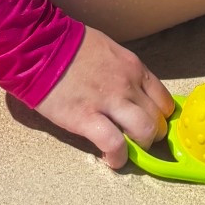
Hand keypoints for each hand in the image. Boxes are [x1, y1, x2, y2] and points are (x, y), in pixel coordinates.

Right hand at [35, 25, 172, 168]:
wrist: (41, 46)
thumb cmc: (71, 45)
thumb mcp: (108, 51)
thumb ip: (123, 72)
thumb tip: (131, 90)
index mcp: (133, 68)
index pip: (163, 99)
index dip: (160, 116)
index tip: (151, 123)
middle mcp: (128, 84)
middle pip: (157, 119)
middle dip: (152, 135)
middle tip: (137, 140)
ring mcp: (110, 102)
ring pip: (145, 132)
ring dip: (139, 147)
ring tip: (126, 149)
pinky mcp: (87, 118)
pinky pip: (114, 145)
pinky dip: (117, 158)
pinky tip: (111, 159)